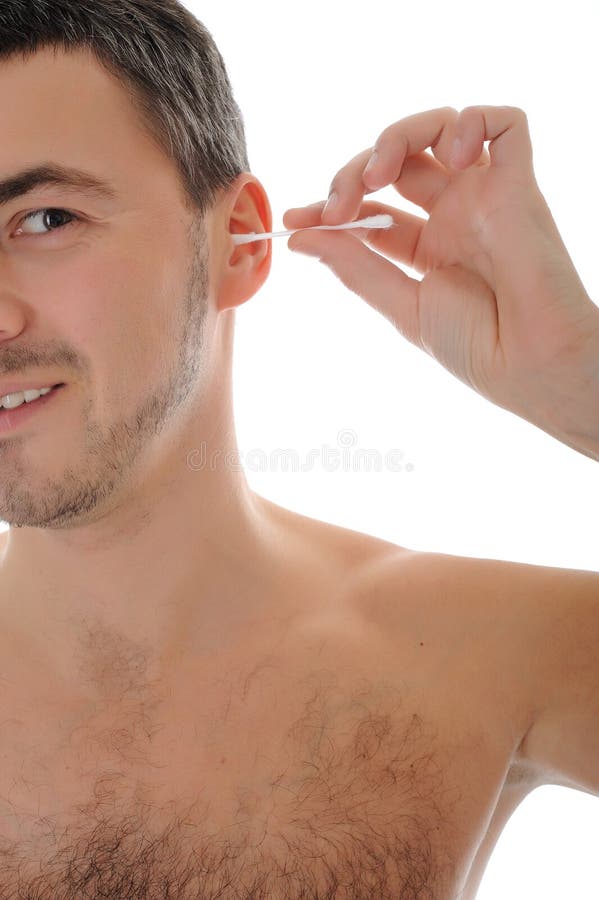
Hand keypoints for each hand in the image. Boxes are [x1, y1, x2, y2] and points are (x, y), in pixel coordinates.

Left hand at [284, 106, 598, 459]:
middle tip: (338, 206)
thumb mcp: (403, 306)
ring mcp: (485, 196)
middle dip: (355, 171)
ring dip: (398, 136)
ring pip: (440, 128)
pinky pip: (505, 124)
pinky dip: (471, 122)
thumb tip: (301, 238)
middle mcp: (454, 216)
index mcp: (426, 248)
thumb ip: (354, 268)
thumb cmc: (475, 347)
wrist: (531, 364)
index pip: (370, 209)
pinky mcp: (520, 183)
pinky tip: (450, 157)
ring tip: (379, 173)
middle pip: (396, 160)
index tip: (295, 220)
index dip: (330, 206)